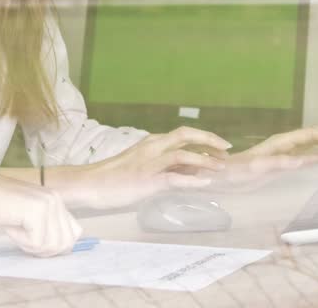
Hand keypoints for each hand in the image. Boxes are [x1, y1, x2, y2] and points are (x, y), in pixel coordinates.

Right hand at [0, 172, 82, 257]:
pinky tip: (11, 226)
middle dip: (44, 249)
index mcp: (56, 201)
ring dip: (31, 246)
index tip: (34, 242)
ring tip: (16, 231)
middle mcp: (56, 200)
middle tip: (23, 238)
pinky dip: (21, 241)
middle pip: (66, 243)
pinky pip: (37, 243)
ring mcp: (49, 204)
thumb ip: (47, 228)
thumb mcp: (28, 219)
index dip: (54, 245)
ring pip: (53, 246)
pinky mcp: (38, 211)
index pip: (73, 233)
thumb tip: (62, 248)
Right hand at [73, 126, 231, 208]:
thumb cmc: (114, 179)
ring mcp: (149, 162)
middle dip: (210, 140)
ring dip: (205, 160)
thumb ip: (163, 166)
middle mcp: (152, 147)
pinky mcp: (146, 179)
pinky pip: (174, 177)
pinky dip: (192, 179)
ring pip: (183, 153)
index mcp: (152, 142)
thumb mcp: (142, 167)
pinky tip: (206, 184)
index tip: (220, 147)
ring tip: (221, 168)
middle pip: (186, 134)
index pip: (183, 134)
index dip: (204, 138)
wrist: (90, 184)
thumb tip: (188, 170)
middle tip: (227, 150)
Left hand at [218, 126, 317, 186]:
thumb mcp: (255, 168)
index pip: (310, 135)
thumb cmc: (236, 173)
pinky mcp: (282, 160)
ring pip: (311, 141)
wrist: (221, 176)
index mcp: (280, 143)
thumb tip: (300, 160)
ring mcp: (284, 151)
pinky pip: (306, 152)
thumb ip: (276, 163)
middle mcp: (283, 144)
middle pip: (313, 134)